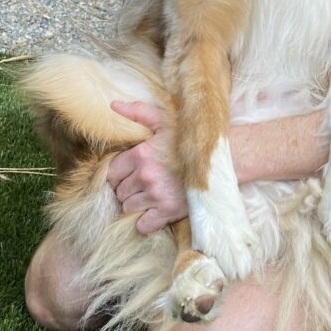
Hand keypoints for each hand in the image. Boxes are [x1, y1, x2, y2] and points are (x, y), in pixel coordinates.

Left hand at [107, 101, 186, 232]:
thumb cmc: (189, 137)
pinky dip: (145, 221)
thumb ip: (137, 112)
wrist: (218, 158)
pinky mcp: (169, 211)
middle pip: (119, 192)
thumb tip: (113, 105)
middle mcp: (146, 175)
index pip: (112, 173)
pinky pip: (143, 225)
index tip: (128, 173)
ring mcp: (157, 195)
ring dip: (135, 204)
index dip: (118, 174)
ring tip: (148, 196)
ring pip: (129, 208)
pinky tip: (153, 211)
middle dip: (127, 189)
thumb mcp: (163, 120)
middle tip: (141, 184)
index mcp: (141, 154)